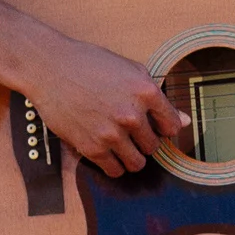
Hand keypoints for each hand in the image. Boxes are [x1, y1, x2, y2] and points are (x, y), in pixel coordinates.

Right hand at [23, 38, 188, 178]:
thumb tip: (186, 121)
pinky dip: (113, 165)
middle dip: (144, 141)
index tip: (152, 126)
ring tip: (119, 143)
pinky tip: (106, 152)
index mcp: (146, 92)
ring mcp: (111, 133)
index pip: (172, 127)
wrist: (48, 67)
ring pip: (137, 163)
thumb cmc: (89, 64)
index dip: (163, 128)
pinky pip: (114, 170)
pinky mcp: (91, 147)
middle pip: (154, 147)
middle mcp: (132, 115)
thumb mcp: (131, 70)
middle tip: (128, 131)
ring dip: (130, 156)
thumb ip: (158, 98)